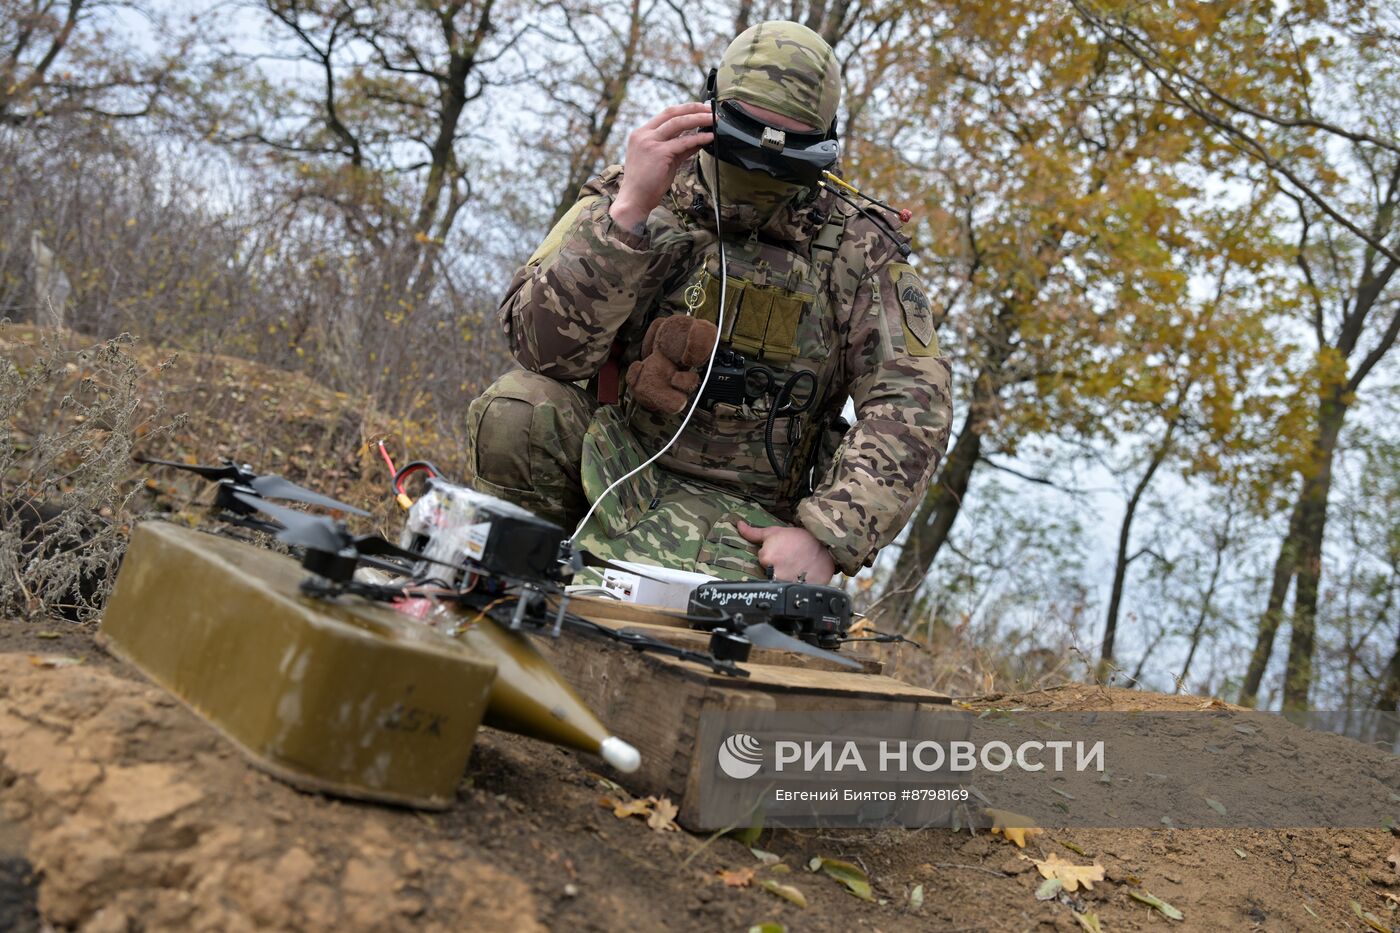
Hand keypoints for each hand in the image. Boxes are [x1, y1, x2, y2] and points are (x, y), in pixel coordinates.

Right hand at [610, 103, 713, 230]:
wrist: (634, 200)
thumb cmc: (647, 184)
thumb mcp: (663, 160)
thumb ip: (679, 148)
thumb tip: (697, 140)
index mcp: (641, 134)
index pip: (666, 114)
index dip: (685, 109)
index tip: (700, 108)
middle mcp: (644, 134)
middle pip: (672, 113)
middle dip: (693, 109)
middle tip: (710, 109)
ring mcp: (650, 142)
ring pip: (678, 123)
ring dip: (698, 119)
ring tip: (713, 119)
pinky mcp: (659, 153)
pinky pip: (683, 142)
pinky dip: (698, 138)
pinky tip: (709, 137)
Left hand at [737, 521, 835, 584]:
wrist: (825, 546)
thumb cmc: (800, 538)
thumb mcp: (775, 531)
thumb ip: (753, 532)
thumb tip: (738, 525)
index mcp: (765, 557)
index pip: (762, 561)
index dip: (772, 557)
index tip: (782, 553)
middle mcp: (773, 571)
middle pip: (769, 573)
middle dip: (777, 568)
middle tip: (790, 560)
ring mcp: (785, 582)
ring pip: (778, 582)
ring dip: (785, 576)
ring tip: (796, 567)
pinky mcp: (796, 590)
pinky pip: (790, 590)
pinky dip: (794, 584)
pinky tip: (801, 575)